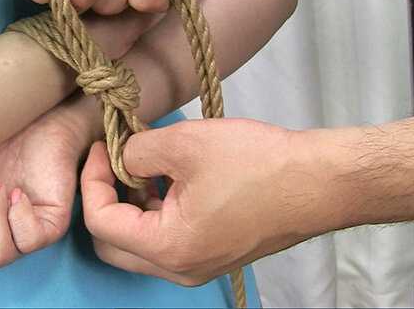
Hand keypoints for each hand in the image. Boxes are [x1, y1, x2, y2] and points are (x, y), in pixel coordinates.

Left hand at [80, 118, 337, 285]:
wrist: (321, 182)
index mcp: (168, 249)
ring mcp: (198, 265)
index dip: (92, 179)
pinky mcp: (213, 253)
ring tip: (143, 161)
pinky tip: (168, 174)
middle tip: (114, 160)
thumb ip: (138, 150)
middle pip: (112, 242)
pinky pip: (167, 238)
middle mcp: (180, 268)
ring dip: (131, 202)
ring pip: (139, 242)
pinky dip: (156, 208)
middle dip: (105, 198)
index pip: (101, 222)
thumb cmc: (260, 165)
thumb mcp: (185, 144)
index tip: (102, 146)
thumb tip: (122, 155)